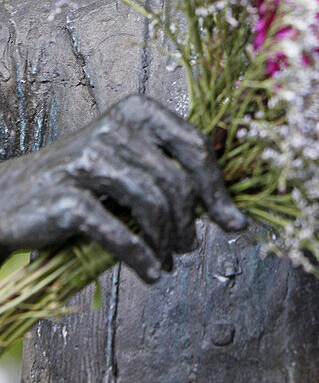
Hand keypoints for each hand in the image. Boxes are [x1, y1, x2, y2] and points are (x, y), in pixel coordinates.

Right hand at [0, 94, 244, 282]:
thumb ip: (171, 169)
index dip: (218, 188)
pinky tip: (151, 272)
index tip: (232, 220)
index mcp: (136, 110)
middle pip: (177, 179)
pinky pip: (119, 232)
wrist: (10, 197)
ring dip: (167, 240)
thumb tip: (229, 208)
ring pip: (152, 203)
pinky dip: (141, 258)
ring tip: (169, 259)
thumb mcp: (129, 161)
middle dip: (191, 222)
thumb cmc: (83, 182)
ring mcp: (87, 160)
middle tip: (189, 246)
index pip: (194, 145)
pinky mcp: (66, 196)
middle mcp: (113, 127)